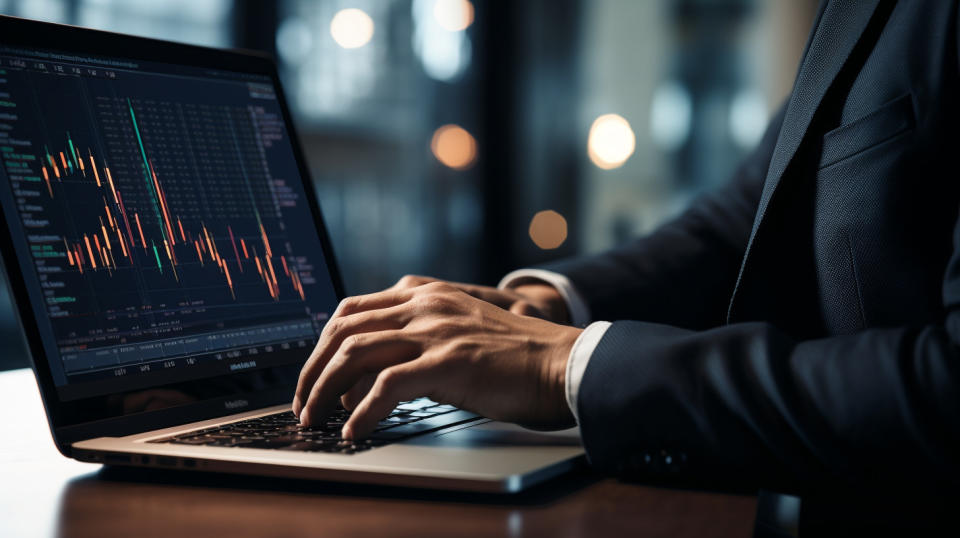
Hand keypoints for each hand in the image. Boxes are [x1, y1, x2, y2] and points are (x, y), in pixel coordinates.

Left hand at [292, 280, 581, 439]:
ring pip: (355, 353)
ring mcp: (436, 330)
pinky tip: (354, 431)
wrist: (562, 363)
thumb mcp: (457, 334)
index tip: (311, 376)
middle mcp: (424, 304)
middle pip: (344, 329)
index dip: (321, 345)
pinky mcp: (449, 361)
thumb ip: (413, 344)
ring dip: (325, 391)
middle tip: (303, 404)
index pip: (351, 310)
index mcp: (424, 294)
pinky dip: (362, 412)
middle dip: (312, 370)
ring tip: (315, 420)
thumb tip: (363, 385)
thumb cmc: (513, 358)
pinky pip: (386, 385)